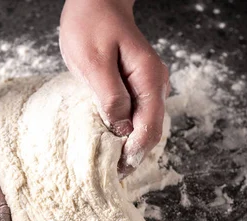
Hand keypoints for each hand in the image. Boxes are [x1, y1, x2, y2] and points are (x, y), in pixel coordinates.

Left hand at [60, 0, 169, 177]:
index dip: (134, 152)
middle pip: (151, 131)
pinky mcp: (137, 87)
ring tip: (111, 166)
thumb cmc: (91, 26)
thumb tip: (120, 130)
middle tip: (112, 176)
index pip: (149, 127)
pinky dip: (126, 133)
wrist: (96, 1)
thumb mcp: (94, 62)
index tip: (116, 171)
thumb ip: (110, 96)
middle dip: (134, 155)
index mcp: (149, 79)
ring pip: (145, 126)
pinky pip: (137, 116)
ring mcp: (149, 86)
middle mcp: (156, 85)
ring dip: (130, 147)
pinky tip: (111, 143)